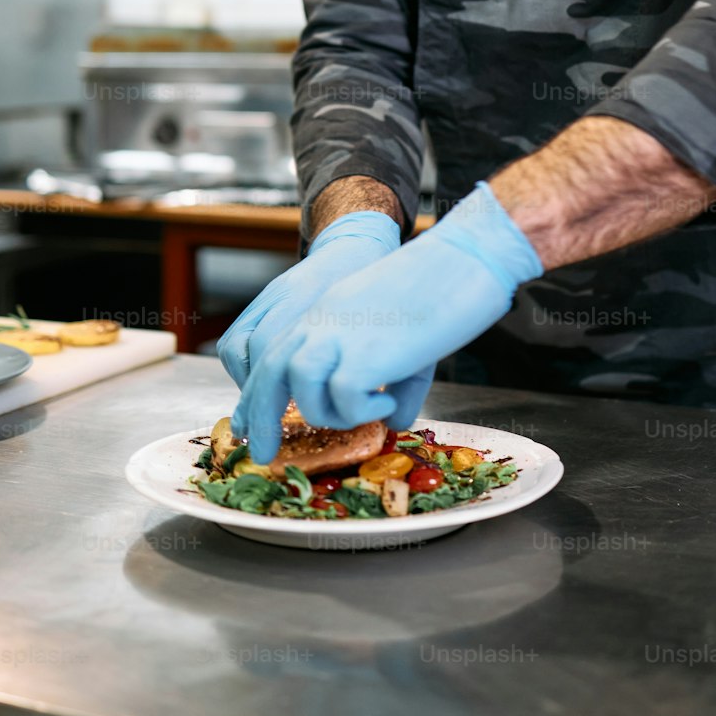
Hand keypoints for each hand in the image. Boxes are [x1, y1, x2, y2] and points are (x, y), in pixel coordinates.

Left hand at [232, 181, 543, 460]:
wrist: (462, 259)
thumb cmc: (439, 288)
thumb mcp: (399, 335)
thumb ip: (389, 377)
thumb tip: (393, 421)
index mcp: (324, 312)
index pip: (273, 355)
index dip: (258, 395)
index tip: (254, 429)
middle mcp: (322, 322)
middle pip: (270, 373)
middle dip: (261, 419)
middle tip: (264, 456)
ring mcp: (340, 335)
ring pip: (301, 387)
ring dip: (325, 412)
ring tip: (362, 410)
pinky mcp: (365, 353)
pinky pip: (346, 400)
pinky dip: (364, 411)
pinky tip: (390, 399)